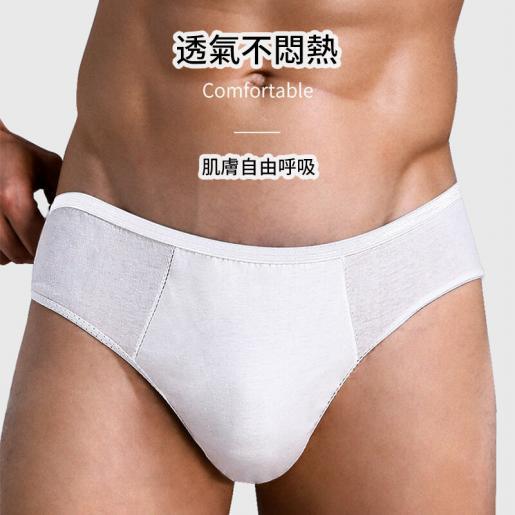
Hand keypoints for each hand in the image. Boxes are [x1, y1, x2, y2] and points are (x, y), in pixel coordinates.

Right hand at [0, 119, 60, 264]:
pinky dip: (7, 254)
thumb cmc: (22, 155)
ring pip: (5, 256)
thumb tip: (79, 221)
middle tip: (56, 249)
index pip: (34, 235)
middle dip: (40, 255)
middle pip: (19, 251)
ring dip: (24, 256)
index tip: (65, 246)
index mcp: (13, 194)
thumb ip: (64, 193)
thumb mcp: (50, 166)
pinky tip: (20, 241)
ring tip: (38, 244)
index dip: (51, 246)